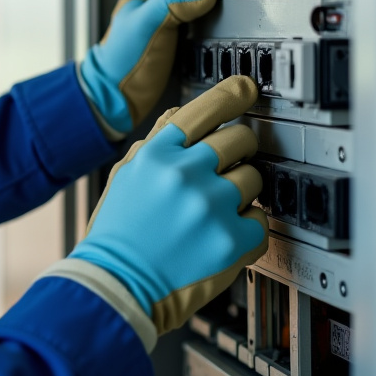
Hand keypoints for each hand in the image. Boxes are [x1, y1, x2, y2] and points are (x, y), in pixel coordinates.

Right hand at [68, 75, 267, 334]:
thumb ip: (155, 142)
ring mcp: (210, 207)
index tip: (247, 89)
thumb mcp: (125, 176)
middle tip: (231, 166)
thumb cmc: (116, 235)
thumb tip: (182, 112)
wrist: (115, 286)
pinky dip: (247, 229)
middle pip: (241, 139)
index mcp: (157, 155)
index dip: (232, 95)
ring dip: (243, 192)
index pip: (204, 109)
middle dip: (242, 149)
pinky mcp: (230, 240)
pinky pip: (260, 220)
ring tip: (216, 211)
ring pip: (255, 178)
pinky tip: (220, 237)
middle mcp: (184, 174)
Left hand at [79, 0, 216, 137]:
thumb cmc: (119, 64)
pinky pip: (197, 31)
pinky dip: (211, 24)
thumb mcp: (147, 25)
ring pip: (191, 6)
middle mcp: (153, 12)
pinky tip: (223, 25)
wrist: (112, 103)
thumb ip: (173, 3)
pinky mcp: (173, 54)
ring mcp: (164, 32)